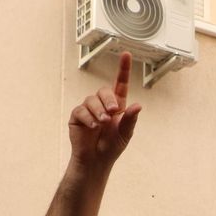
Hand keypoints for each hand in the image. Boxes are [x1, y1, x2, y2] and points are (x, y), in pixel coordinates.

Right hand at [68, 51, 142, 172]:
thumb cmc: (112, 147)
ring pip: (91, 100)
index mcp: (116, 106)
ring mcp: (88, 109)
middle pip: (103, 91)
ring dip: (98, 111)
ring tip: (102, 124)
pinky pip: (81, 110)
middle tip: (113, 113)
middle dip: (108, 100)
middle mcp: (102, 104)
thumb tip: (137, 105)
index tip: (126, 55)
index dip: (123, 69)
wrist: (96, 161)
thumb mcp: (125, 134)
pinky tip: (93, 127)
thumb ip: (130, 119)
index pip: (120, 84)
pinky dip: (88, 118)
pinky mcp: (77, 116)